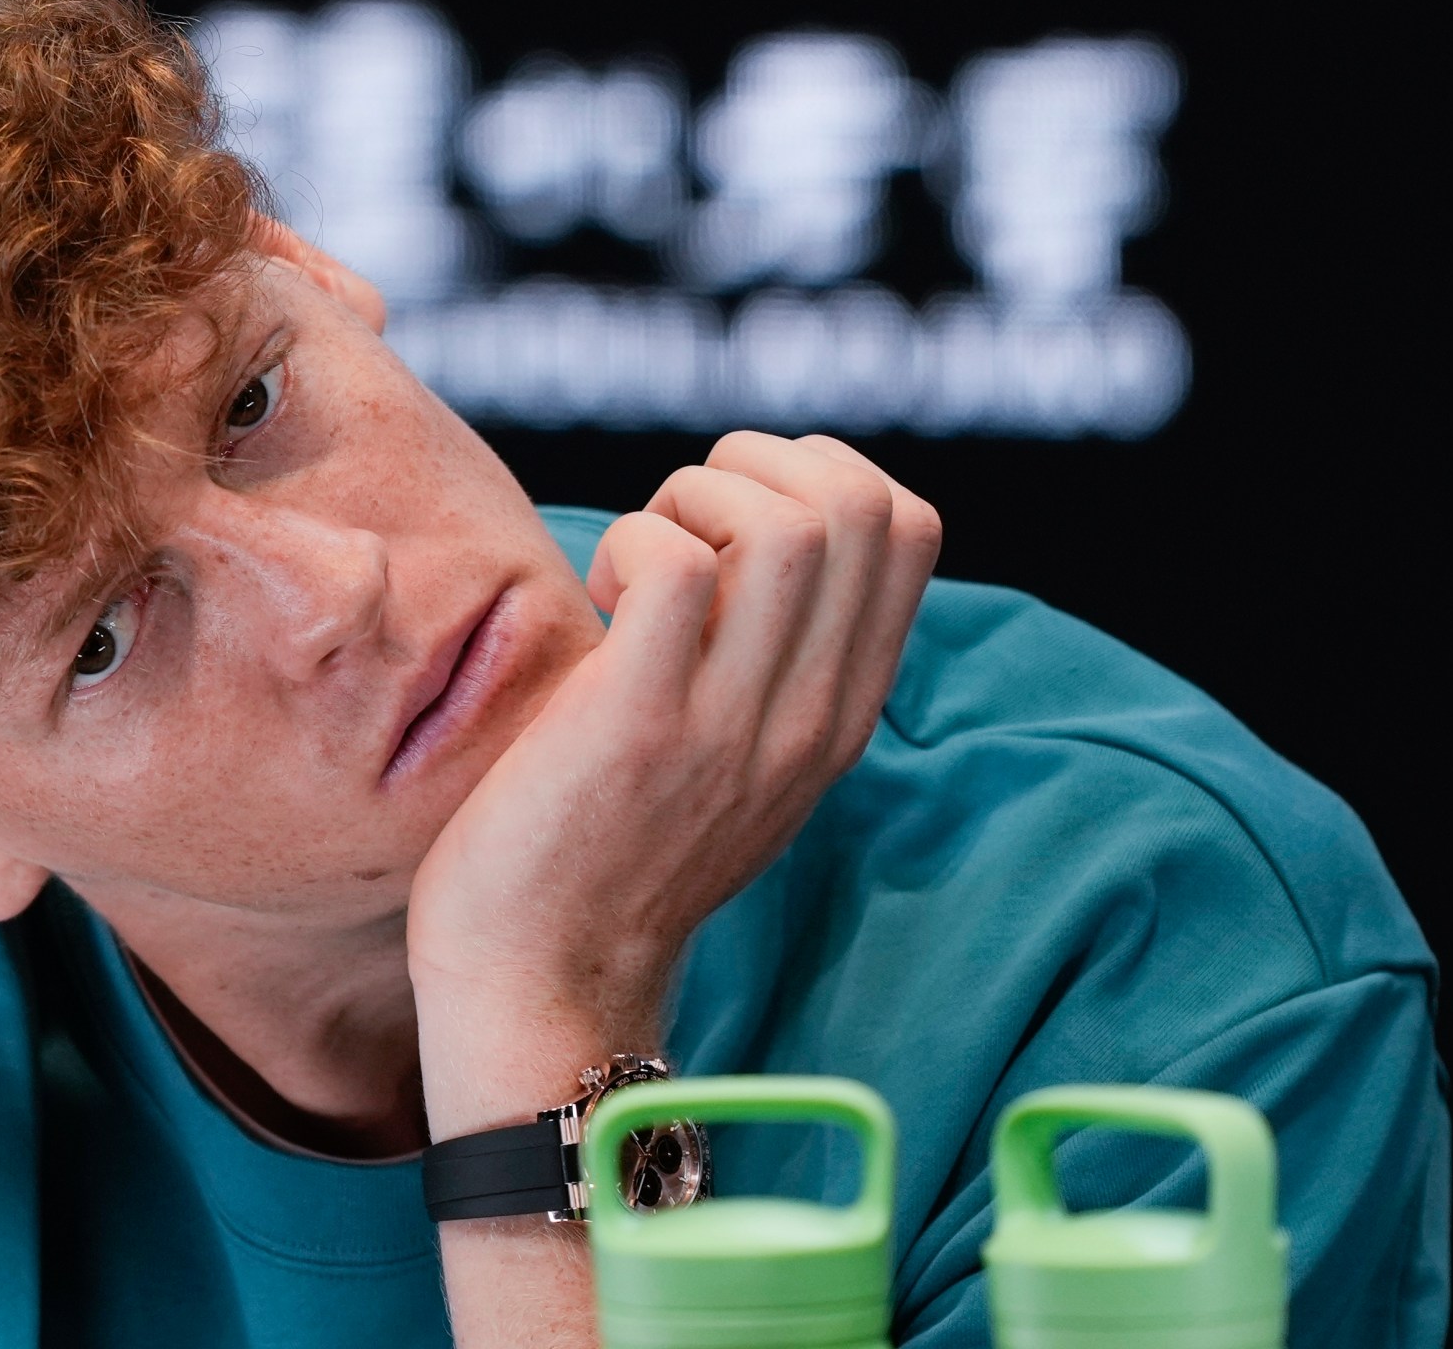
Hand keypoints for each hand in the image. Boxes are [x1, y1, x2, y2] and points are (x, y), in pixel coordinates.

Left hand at [407, 432, 940, 1123]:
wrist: (543, 984)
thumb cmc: (606, 852)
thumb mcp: (736, 760)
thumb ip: (772, 664)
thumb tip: (752, 536)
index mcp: (840, 714)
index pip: (910, 525)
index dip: (814, 475)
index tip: (728, 531)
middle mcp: (810, 716)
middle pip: (860, 502)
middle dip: (751, 468)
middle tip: (676, 537)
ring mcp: (733, 723)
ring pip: (785, 522)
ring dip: (690, 501)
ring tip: (633, 570)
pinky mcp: (642, 723)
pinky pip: (675, 565)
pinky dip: (629, 543)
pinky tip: (595, 602)